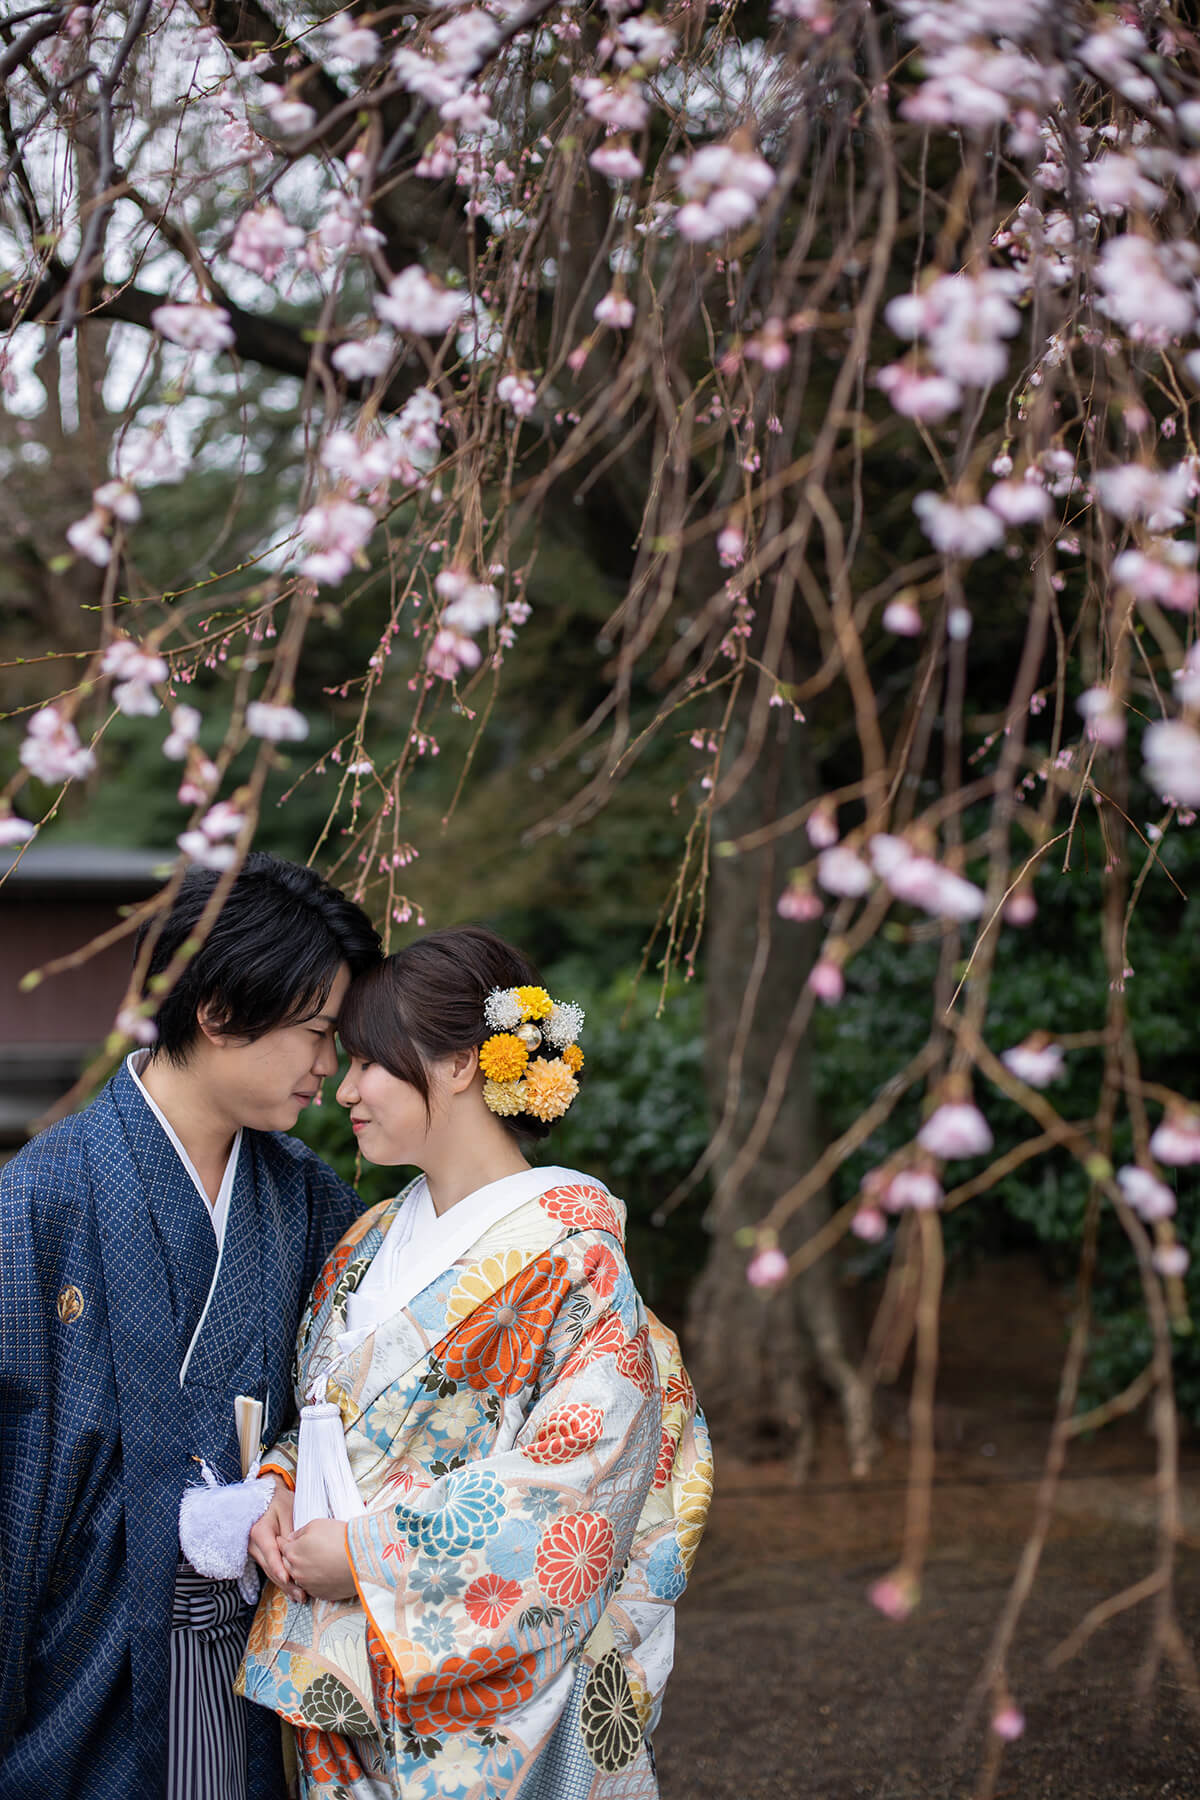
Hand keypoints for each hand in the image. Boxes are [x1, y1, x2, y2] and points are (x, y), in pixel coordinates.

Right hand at [248, 1480, 303, 1602]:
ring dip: (284, 1585)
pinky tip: (292, 1590)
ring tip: (299, 1596)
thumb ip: (290, 1531)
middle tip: (301, 1595)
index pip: (269, 1553)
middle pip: (270, 1567)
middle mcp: (253, 1544)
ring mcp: (255, 1551)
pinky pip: (270, 1569)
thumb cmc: (279, 1502)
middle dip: (285, 1583)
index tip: (287, 1578)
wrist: (268, 1497)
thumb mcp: (287, 1510)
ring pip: (270, 1571)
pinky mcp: (260, 1555)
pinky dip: (281, 1579)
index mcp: (259, 1531)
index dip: (278, 1567)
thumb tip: (297, 1551)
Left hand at [281, 1518, 356, 1601]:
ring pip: (300, 1577)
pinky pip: (312, 1587)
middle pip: (288, 1564)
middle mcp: (296, 1571)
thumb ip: (299, 1532)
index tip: (288, 1541)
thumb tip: (292, 1539)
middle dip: (292, 1557)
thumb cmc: (339, 1538)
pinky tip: (325, 1571)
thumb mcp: (316, 1524)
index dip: (285, 1542)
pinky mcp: (320, 1594)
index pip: (281, 1547)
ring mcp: (307, 1585)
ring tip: (317, 1561)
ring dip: (304, 1570)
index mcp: (292, 1553)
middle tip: (304, 1550)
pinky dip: (315, 1580)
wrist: (360, 1558)